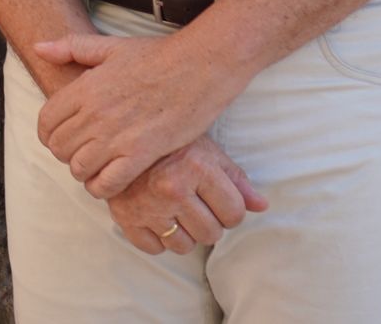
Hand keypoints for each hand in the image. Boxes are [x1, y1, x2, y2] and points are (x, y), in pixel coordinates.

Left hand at [32, 32, 245, 198]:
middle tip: (81, 152)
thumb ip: (71, 47)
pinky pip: (108, 183)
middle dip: (66, 153)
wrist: (200, 66)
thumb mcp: (110, 46)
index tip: (62, 137)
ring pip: (78, 168)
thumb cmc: (157, 55)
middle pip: (59, 148)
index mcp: (84, 87)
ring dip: (84, 172)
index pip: (46, 122)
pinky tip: (111, 180)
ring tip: (96, 167)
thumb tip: (40, 48)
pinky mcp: (141, 153)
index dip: (49, 134)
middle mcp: (95, 113)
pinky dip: (103, 187)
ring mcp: (117, 135)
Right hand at [105, 135, 268, 254]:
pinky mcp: (125, 217)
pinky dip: (158, 238)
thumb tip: (261, 206)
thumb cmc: (170, 143)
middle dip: (209, 222)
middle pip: (211, 234)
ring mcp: (147, 205)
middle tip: (196, 204)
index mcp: (197, 168)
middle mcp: (172, 189)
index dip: (230, 210)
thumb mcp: (207, 151)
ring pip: (184, 246)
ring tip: (177, 211)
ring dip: (184, 233)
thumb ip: (236, 180)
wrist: (119, 133)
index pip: (234, 214)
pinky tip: (157, 217)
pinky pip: (154, 248)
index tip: (218, 200)